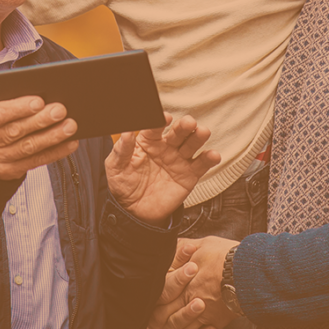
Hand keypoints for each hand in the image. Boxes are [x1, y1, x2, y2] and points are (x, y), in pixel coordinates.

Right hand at [0, 97, 77, 179]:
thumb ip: (11, 107)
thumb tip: (42, 101)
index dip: (19, 108)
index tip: (39, 101)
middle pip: (15, 131)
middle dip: (40, 120)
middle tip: (60, 110)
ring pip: (28, 147)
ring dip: (52, 136)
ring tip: (70, 126)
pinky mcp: (10, 172)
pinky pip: (36, 161)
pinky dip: (55, 152)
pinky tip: (69, 143)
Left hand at [105, 115, 219, 224]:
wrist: (135, 211)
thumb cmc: (124, 184)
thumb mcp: (115, 167)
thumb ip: (121, 150)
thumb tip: (126, 132)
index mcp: (148, 140)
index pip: (155, 126)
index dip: (159, 120)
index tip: (163, 118)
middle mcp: (166, 146)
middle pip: (178, 132)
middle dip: (184, 126)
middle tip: (189, 123)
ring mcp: (179, 160)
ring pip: (192, 144)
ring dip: (198, 137)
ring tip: (202, 132)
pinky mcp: (189, 175)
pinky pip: (201, 165)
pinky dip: (209, 158)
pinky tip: (212, 155)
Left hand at [149, 235, 239, 328]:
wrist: (249, 270)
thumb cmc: (225, 255)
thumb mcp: (202, 244)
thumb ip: (185, 248)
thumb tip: (173, 247)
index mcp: (184, 284)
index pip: (162, 299)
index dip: (154, 306)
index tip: (152, 308)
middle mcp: (191, 301)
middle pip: (170, 320)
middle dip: (161, 328)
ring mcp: (205, 314)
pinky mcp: (219, 322)